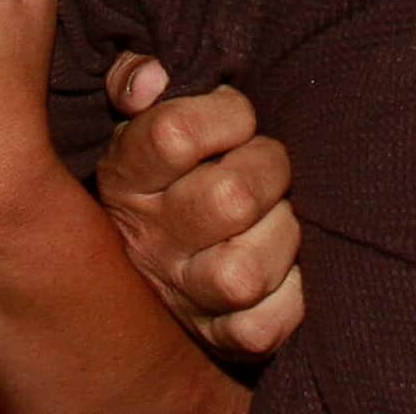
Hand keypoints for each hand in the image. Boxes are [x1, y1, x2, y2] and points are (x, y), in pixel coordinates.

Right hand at [98, 54, 305, 358]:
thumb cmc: (166, 170)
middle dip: (269, 169)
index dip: (226, 115)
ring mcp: (182, 296)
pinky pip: (264, 326)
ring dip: (281, 234)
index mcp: (127, 178)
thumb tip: (153, 77)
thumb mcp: (138, 120)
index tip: (238, 117)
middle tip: (268, 165)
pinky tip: (284, 268)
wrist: (150, 266)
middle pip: (229, 200)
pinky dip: (288, 297)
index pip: (174, 134)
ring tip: (277, 216)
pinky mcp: (221, 338)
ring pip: (244, 272)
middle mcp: (148, 241)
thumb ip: (135, 80)